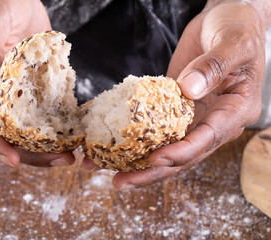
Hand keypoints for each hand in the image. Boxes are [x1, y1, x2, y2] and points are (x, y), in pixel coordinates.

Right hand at [0, 0, 74, 166]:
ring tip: (73, 154)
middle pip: (9, 131)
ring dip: (50, 144)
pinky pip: (45, 110)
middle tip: (63, 161)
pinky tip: (76, 132)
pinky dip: (59, 124)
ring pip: (29, 126)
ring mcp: (17, 90)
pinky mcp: (35, 85)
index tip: (14, 160)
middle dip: (33, 152)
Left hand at [112, 1, 270, 189]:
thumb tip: (188, 91)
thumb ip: (213, 67)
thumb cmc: (237, 28)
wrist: (226, 19)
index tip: (155, 158)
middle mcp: (216, 121)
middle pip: (184, 155)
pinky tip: (116, 146)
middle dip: (153, 170)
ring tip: (110, 172)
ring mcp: (195, 117)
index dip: (181, 152)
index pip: (208, 139)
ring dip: (140, 162)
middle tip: (122, 182)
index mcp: (236, 110)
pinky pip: (158, 128)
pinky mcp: (177, 109)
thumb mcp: (233, 43)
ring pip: (168, 147)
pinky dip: (138, 139)